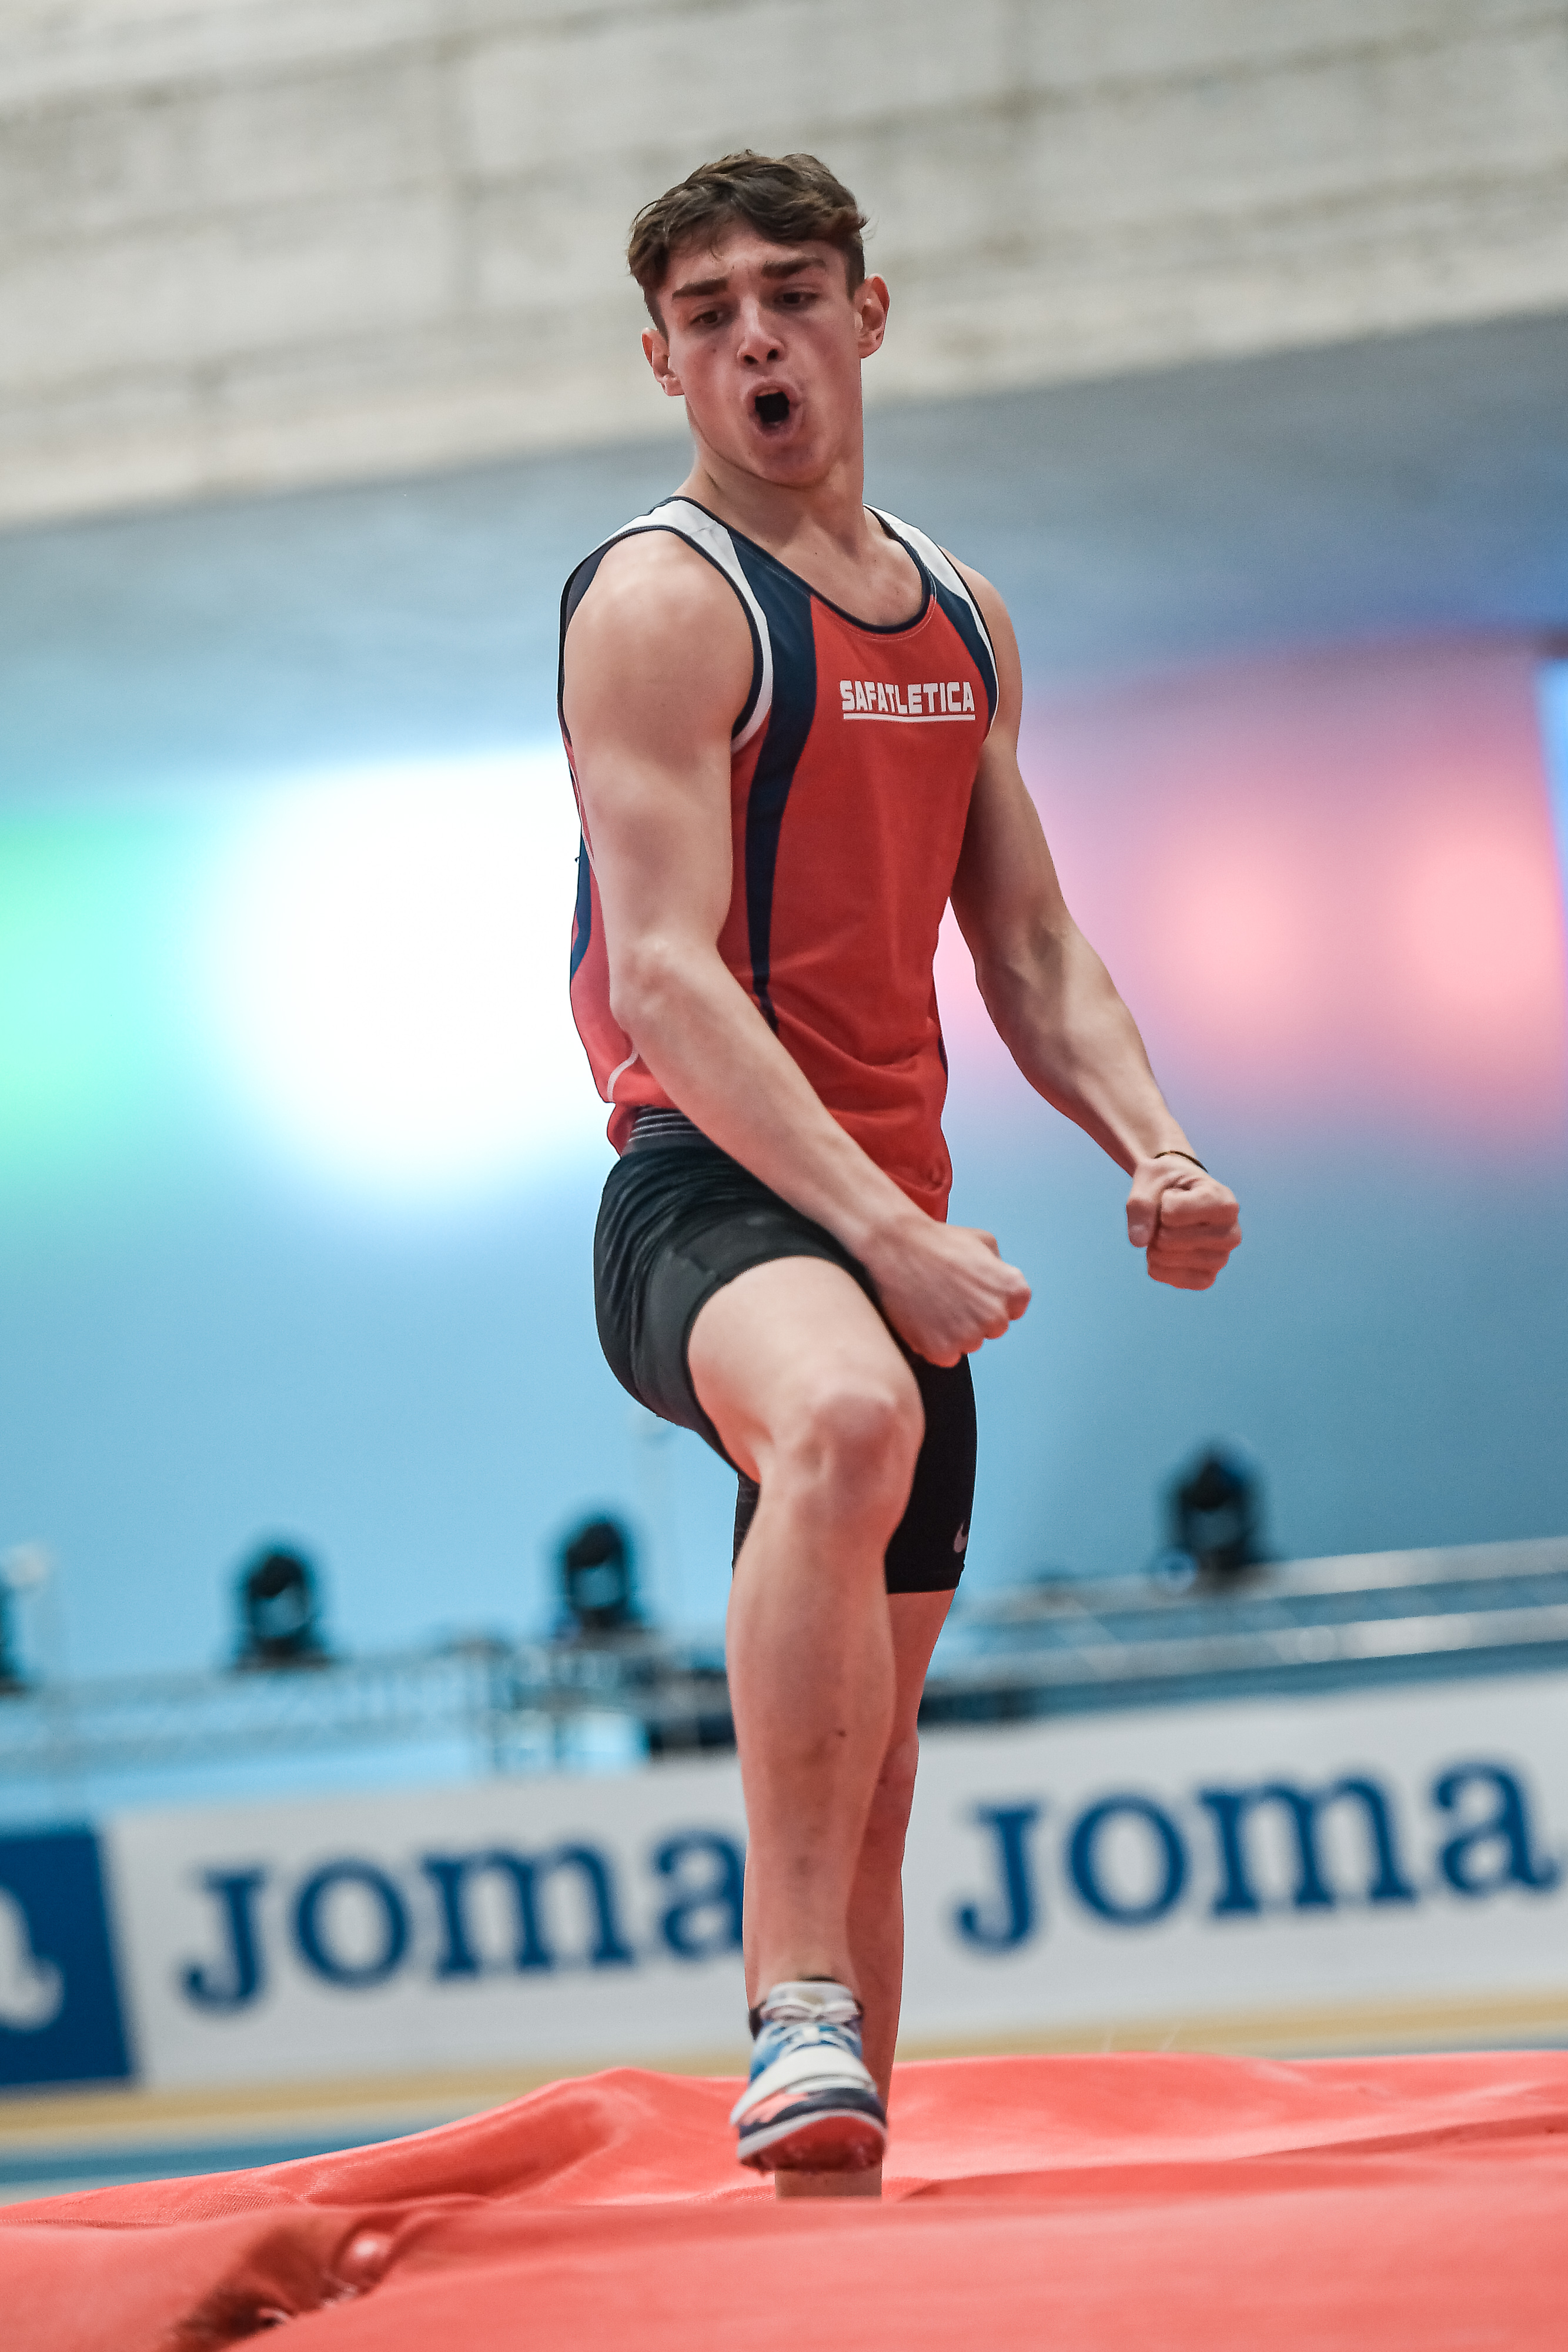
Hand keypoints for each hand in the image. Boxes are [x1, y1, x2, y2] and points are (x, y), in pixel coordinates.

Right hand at [863, 1217, 1031, 1365]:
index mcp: (1014, 1290)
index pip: (1012, 1310)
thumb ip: (1000, 1268)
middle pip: (991, 1329)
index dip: (989, 1299)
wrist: (896, 1247)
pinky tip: (923, 1319)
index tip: (970, 1289)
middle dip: (974, 1317)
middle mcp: (997, 1317)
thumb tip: (998, 1286)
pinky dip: (934, 1343)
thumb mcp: (983, 1241)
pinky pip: (946, 1356)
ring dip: (954, 1332)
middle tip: (948, 1296)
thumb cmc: (938, 1242)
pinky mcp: (943, 1351)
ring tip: (932, 1304)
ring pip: (968, 1344)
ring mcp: (970, 1337)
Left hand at [1125, 1159, 1240, 1290]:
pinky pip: (1175, 1281)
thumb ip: (1141, 1205)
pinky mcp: (1208, 1277)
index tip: (1173, 1196)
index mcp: (1225, 1203)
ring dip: (1155, 1248)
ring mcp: (1221, 1259)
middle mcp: (1231, 1233)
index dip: (1160, 1205)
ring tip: (1166, 1232)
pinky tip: (1161, 1253)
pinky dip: (1158, 1268)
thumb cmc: (1167, 1183)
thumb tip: (1139, 1242)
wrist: (1178, 1192)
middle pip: (1169, 1240)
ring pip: (1170, 1260)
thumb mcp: (1149, 1182)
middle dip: (1155, 1228)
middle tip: (1167, 1217)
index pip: (1172, 1214)